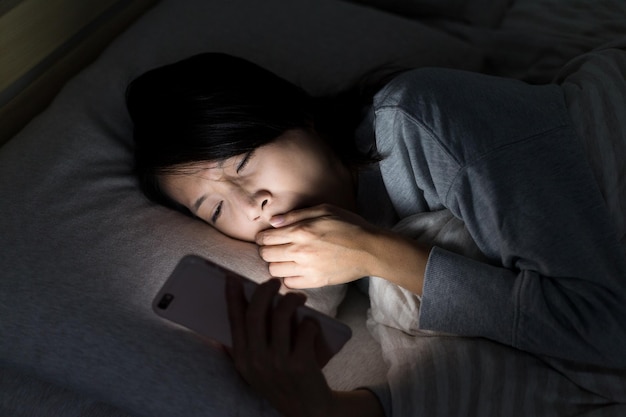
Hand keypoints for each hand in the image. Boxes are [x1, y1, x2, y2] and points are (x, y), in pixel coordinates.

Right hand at [226, 277, 334, 416]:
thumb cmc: (282, 380)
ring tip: (298, 298)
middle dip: (265, 290)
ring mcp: (278, 363)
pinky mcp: (300, 364)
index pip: (234, 320)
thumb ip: (248, 344)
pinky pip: (305, 328)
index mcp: (241, 359)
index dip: (232, 296)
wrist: (309, 409)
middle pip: (256, 312)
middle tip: (275, 282)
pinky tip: (311, 324)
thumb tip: (241, 307)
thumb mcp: (256, 368)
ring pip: (281, 315)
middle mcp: (256, 360)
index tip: (231, 278)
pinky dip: (310, 321)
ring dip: (292, 299)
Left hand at [255, 204, 377, 288]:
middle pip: (266, 254)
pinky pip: (289, 283)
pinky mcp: (315, 281)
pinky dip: (288, 277)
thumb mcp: (323, 210)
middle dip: (266, 250)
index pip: (266, 237)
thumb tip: (273, 222)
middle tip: (275, 248)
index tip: (266, 237)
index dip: (262, 237)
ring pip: (274, 270)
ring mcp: (306, 268)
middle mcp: (299, 251)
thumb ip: (296, 215)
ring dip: (276, 264)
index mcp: (300, 231)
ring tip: (285, 259)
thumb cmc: (349, 225)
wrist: (370, 249)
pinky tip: (295, 270)